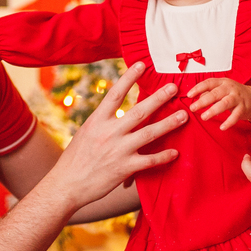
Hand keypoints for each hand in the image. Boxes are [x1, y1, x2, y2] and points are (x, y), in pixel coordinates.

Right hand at [52, 62, 184, 208]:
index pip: (115, 94)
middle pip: (139, 111)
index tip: (142, 65)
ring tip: (184, 116)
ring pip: (149, 133)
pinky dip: (164, 156)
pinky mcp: (125, 168)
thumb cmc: (75, 160)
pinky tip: (175, 152)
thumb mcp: (85, 134)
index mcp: (97, 121)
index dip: (129, 78)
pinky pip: (150, 160)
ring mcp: (118, 150)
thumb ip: (102, 122)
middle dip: (159, 98)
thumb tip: (116, 111)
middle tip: (174, 87)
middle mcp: (109, 132)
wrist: (66, 185)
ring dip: (169, 123)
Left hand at [187, 78, 250, 130]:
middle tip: (193, 108)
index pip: (209, 83)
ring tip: (204, 117)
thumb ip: (209, 93)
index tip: (189, 95)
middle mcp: (230, 88)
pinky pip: (236, 115)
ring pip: (225, 103)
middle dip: (203, 101)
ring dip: (213, 110)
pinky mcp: (243, 108)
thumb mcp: (221, 90)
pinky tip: (222, 127)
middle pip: (215, 93)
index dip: (198, 88)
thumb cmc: (234, 94)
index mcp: (222, 82)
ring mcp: (237, 98)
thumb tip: (198, 97)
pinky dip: (229, 122)